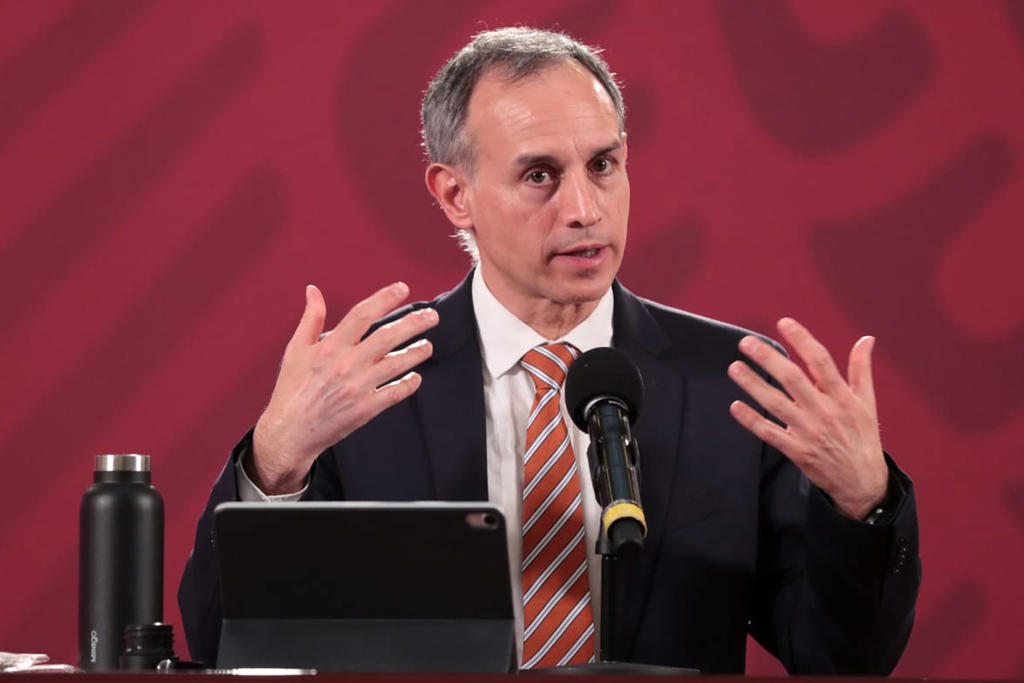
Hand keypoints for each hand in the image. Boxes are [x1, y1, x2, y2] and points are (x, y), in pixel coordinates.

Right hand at [249, 282, 438, 493]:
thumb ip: (310, 318)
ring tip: (428, 345)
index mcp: (330, 347)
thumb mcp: (296, 349)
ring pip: (396, 364)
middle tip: (431, 316)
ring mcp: (358, 387)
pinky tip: (416, 377)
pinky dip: (408, 384)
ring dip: (416, 353)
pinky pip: (394, 393)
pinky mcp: (366, 409)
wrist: (291, 431)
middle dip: (413, 323)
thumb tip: (313, 290)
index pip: (362, 315)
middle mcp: (346, 365)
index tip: (402, 289)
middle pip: (387, 337)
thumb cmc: (292, 389)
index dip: (384, 298)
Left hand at [727, 317, 887, 519]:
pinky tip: (735, 406)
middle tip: (747, 343)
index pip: (820, 362)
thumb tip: (866, 339)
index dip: (802, 340)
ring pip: (776, 404)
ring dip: (753, 385)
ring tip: (734, 367)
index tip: (784, 323)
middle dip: (768, 358)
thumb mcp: (867, 403)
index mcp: (842, 397)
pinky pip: (769, 433)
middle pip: (793, 379)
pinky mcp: (797, 451)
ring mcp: (809, 432)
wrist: (863, 483)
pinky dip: (751, 420)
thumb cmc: (863, 438)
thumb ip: (861, 369)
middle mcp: (825, 412)